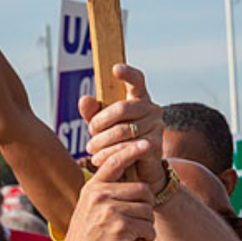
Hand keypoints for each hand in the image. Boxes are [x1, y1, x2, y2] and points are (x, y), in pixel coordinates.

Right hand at [59, 141, 155, 240]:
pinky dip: (146, 239)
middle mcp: (100, 195)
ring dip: (145, 226)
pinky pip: (149, 228)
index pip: (115, 162)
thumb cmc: (86, 238)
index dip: (131, 151)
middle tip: (134, 222)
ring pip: (148, 210)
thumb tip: (131, 181)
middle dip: (145, 207)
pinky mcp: (121, 227)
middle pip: (143, 190)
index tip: (145, 143)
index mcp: (92, 188)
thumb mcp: (88, 208)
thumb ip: (105, 192)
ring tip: (129, 235)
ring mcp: (110, 210)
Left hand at [79, 64, 165, 194]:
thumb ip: (92, 113)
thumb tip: (84, 99)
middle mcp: (152, 109)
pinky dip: (108, 154)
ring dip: (101, 142)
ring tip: (90, 150)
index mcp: (139, 98)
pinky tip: (98, 160)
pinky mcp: (155, 145)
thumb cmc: (117, 142)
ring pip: (122, 130)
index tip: (115, 68)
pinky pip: (127, 147)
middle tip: (89, 134)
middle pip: (122, 108)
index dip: (128, 73)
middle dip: (100, 122)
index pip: (137, 80)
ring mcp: (157, 126)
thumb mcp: (101, 126)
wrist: (138, 171)